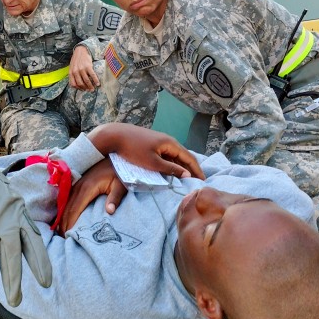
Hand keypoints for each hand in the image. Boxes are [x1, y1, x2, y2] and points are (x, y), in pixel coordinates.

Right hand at [0, 158, 52, 304]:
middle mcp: (3, 226)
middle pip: (11, 262)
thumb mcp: (17, 207)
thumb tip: (37, 260)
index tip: (46, 283)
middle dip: (14, 285)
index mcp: (19, 219)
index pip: (34, 246)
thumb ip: (25, 231)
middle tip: (15, 301)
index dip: (41, 266)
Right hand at [57, 159, 127, 234]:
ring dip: (62, 216)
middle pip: (68, 207)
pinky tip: (63, 217)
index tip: (68, 235)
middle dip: (64, 223)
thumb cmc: (120, 172)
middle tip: (62, 238)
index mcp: (88, 188)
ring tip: (60, 231)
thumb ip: (115, 198)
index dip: (70, 222)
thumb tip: (109, 212)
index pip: (75, 208)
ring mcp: (77, 184)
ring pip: (66, 203)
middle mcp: (79, 186)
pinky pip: (69, 198)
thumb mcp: (121, 185)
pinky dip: (65, 209)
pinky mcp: (79, 183)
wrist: (116, 155)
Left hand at [68, 46, 99, 89]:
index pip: (73, 84)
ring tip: (93, 89)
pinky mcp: (88, 66)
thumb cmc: (76, 60)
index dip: (78, 88)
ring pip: (86, 81)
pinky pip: (92, 76)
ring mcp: (82, 69)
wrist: (81, 51)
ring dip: (90, 86)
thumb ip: (73, 75)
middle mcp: (75, 71)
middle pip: (80, 84)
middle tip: (89, 90)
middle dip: (85, 88)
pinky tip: (98, 83)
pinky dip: (95, 81)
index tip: (82, 90)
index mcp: (71, 72)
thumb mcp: (71, 67)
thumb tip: (76, 85)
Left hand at [87, 123, 204, 179]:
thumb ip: (171, 169)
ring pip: (175, 157)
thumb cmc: (133, 150)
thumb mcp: (153, 163)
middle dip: (191, 169)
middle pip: (184, 157)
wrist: (114, 136)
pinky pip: (166, 156)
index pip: (190, 158)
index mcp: (171, 144)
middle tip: (198, 183)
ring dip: (181, 168)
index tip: (203, 182)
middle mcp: (168, 141)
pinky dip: (171, 165)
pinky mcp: (152, 144)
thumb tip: (187, 175)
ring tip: (187, 180)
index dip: (197, 170)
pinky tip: (171, 173)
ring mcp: (160, 142)